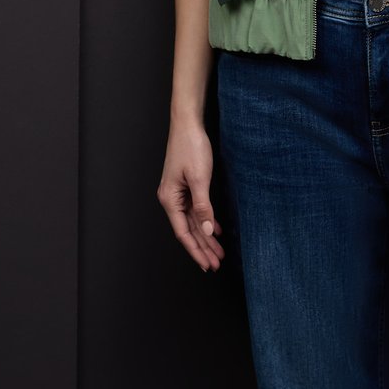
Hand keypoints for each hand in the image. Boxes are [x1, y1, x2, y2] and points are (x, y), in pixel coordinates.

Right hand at [157, 122, 224, 271]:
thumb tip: (206, 231)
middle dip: (203, 248)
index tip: (207, 265)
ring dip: (206, 236)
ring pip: (193, 221)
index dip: (196, 251)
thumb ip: (203, 207)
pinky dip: (206, 221)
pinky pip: (196, 210)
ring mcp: (178, 193)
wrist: (188, 124)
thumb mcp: (200, 179)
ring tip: (218, 252)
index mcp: (169, 199)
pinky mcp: (186, 186)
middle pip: (188, 230)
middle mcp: (171, 199)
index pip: (183, 233)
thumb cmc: (191, 147)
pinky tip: (216, 230)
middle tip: (216, 264)